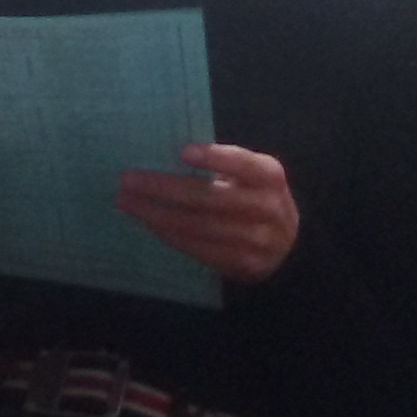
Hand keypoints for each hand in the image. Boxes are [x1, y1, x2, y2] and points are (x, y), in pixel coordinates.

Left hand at [119, 143, 299, 283]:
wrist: (287, 245)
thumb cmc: (255, 198)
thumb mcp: (250, 176)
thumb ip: (222, 166)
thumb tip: (165, 156)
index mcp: (269, 176)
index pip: (243, 164)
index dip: (216, 157)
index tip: (184, 152)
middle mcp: (268, 207)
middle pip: (210, 197)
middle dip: (165, 188)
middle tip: (129, 180)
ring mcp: (259, 239)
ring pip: (201, 226)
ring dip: (159, 215)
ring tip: (130, 204)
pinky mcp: (246, 264)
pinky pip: (202, 250)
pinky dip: (173, 236)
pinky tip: (151, 225)